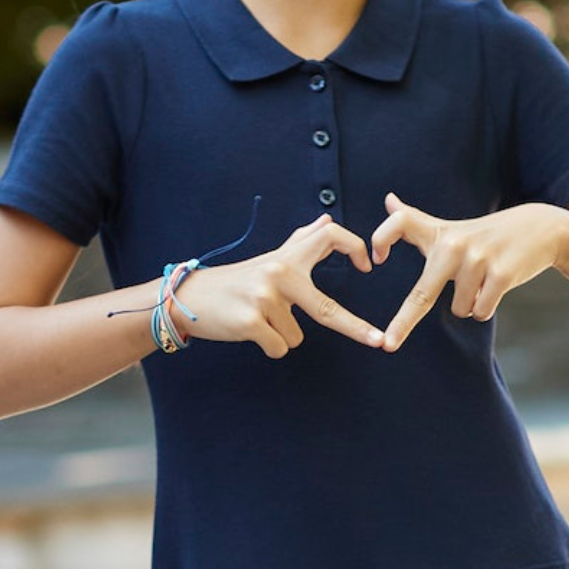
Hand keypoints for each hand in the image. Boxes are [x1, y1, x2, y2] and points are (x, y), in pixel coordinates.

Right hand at [170, 214, 385, 358]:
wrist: (190, 297)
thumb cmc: (236, 281)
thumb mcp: (269, 258)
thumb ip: (300, 241)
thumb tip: (326, 220)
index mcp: (287, 256)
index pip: (330, 237)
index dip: (355, 248)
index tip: (368, 266)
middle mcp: (278, 272)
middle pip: (326, 308)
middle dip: (356, 328)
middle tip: (378, 341)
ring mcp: (264, 298)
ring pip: (296, 336)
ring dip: (282, 335)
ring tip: (258, 318)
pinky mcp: (250, 322)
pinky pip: (278, 348)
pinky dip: (268, 346)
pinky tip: (250, 330)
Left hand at [369, 193, 567, 351]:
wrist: (539, 229)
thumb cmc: (485, 234)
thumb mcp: (448, 225)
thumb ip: (415, 219)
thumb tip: (387, 199)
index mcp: (437, 233)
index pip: (400, 223)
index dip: (382, 237)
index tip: (376, 258)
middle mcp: (453, 244)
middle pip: (421, 294)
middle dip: (403, 323)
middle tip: (388, 344)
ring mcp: (478, 260)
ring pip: (459, 309)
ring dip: (469, 304)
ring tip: (483, 279)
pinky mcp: (501, 275)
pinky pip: (479, 311)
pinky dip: (484, 307)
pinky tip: (495, 287)